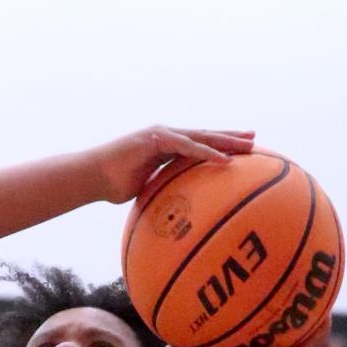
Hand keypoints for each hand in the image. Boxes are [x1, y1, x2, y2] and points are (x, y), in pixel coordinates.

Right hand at [92, 126, 255, 204]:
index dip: (219, 145)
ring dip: (227, 141)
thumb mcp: (143, 189)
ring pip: (202, 136)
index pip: (198, 144)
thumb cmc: (112, 186)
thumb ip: (159, 192)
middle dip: (230, 137)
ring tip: (249, 146)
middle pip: (205, 135)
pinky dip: (207, 152)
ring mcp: (162, 134)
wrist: (91, 176)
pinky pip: (188, 146)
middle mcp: (167, 136)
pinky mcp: (156, 138)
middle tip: (255, 139)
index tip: (239, 150)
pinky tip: (225, 159)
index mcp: (165, 146)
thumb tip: (170, 211)